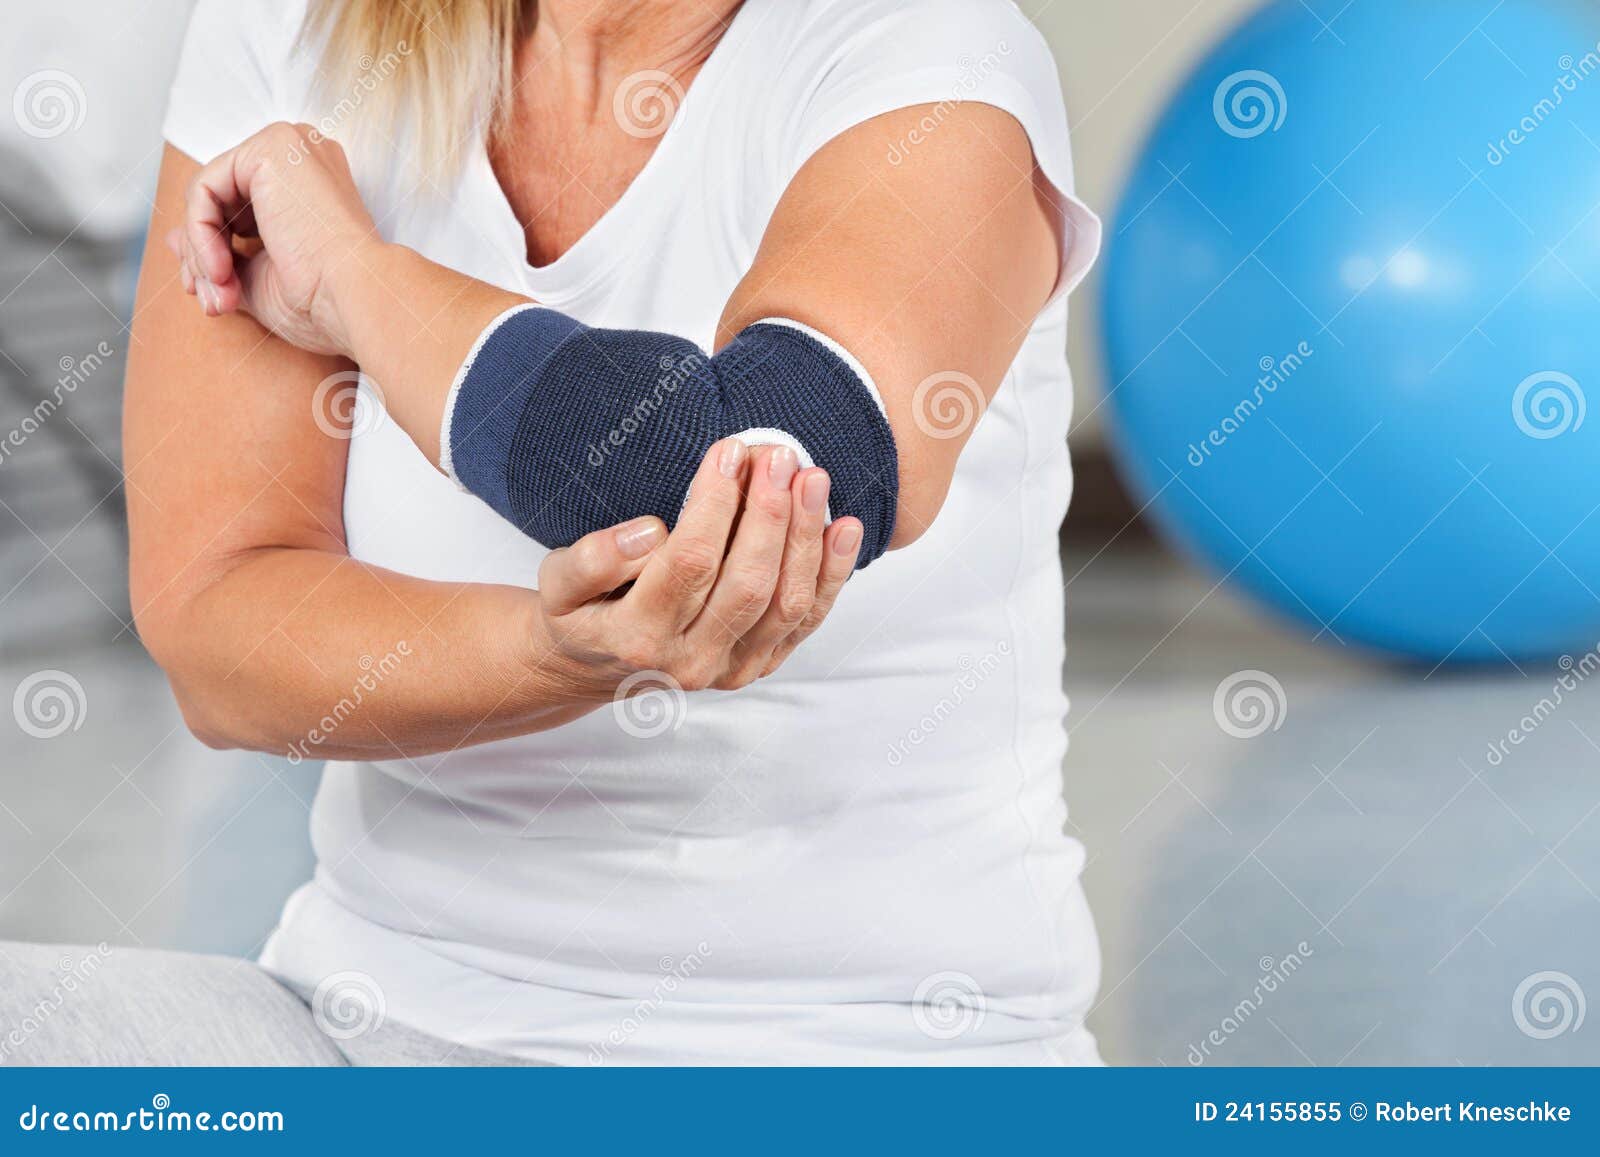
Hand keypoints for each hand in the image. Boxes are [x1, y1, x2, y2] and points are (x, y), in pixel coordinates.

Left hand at [165, 122, 377, 354]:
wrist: (357, 301)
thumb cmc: (324, 301)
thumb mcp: (259, 279)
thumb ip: (218, 255)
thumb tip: (172, 239)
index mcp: (310, 185)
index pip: (239, 208)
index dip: (215, 254)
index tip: (215, 299)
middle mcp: (303, 157)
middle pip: (221, 198)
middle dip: (203, 255)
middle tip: (212, 302)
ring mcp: (290, 146)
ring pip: (208, 194)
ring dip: (200, 252)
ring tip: (219, 294)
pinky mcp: (272, 148)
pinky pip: (204, 188)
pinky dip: (200, 234)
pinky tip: (219, 269)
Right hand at [534, 439, 862, 697]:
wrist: (596, 665)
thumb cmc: (580, 611)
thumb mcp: (557, 584)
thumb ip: (592, 559)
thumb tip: (649, 533)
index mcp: (637, 637)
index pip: (688, 562)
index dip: (715, 504)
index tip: (728, 452)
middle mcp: (689, 661)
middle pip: (746, 583)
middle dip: (770, 514)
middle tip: (778, 455)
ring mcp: (730, 668)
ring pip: (785, 603)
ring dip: (806, 537)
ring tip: (812, 478)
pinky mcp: (759, 663)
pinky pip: (805, 619)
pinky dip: (830, 573)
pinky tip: (843, 526)